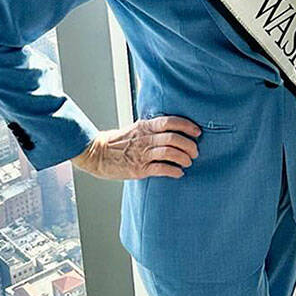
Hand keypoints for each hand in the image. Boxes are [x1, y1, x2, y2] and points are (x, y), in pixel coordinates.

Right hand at [71, 116, 201, 180]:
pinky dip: (174, 171)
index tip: (197, 132)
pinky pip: (161, 169)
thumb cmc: (118, 142)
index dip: (187, 125)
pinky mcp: (139, 169)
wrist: (97, 154)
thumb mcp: (135, 129)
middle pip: (174, 138)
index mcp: (145, 126)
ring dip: (184, 158)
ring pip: (170, 153)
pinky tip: (179, 173)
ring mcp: (142, 154)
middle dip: (189, 145)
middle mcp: (145, 138)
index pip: (170, 121)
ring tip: (188, 162)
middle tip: (195, 151)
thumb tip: (173, 129)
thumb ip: (152, 129)